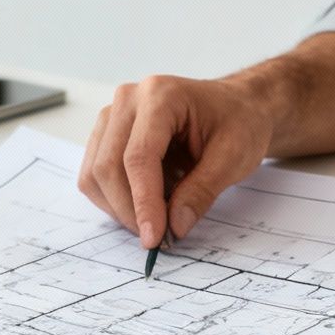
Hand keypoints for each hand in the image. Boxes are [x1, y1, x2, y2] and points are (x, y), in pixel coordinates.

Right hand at [79, 75, 275, 247]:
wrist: (237, 105)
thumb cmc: (239, 122)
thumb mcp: (234, 157)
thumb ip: (201, 192)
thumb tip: (174, 227)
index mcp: (161, 96)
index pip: (138, 157)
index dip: (143, 202)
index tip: (154, 238)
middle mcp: (128, 99)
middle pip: (107, 166)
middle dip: (129, 210)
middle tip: (157, 237)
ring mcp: (113, 114)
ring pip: (95, 173)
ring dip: (119, 207)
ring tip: (156, 217)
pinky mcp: (107, 132)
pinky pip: (95, 173)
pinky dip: (115, 198)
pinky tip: (146, 201)